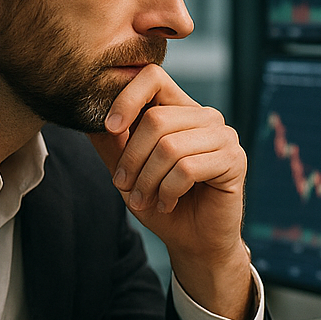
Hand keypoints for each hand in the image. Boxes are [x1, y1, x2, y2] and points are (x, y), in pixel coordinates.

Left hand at [89, 64, 251, 319]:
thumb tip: (86, 113)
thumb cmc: (163, 202)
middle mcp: (206, 117)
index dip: (126, 97)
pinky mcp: (234, 160)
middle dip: (131, 158)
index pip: (153, 76)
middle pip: (156, 118)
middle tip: (124, 184)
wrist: (194, 242)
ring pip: (170, 146)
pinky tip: (168, 203)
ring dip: (147, 180)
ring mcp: (224, 137)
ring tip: (145, 199)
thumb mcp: (128, 171)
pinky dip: (168, 191)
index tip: (110, 128)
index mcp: (181, 109)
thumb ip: (112, 142)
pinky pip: (188, 168)